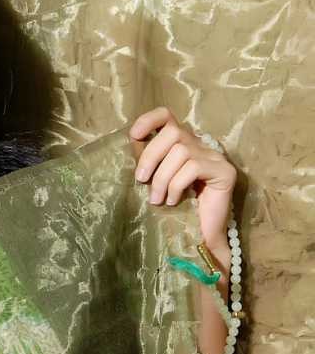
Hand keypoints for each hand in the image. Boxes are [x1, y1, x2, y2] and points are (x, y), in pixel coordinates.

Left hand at [129, 107, 236, 252]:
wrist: (199, 236)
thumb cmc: (174, 208)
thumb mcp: (155, 179)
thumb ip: (147, 162)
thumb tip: (128, 146)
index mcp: (181, 143)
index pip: (167, 116)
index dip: (148, 120)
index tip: (133, 135)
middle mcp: (200, 145)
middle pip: (173, 133)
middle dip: (151, 156)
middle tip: (141, 180)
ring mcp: (215, 157)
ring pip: (181, 152)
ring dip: (162, 178)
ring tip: (157, 199)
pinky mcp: (224, 171)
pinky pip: (192, 168)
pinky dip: (177, 185)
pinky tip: (173, 200)